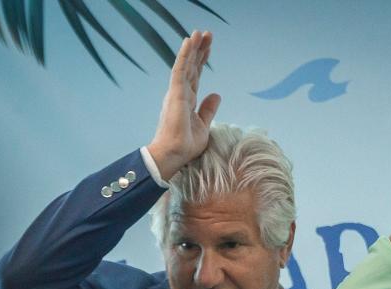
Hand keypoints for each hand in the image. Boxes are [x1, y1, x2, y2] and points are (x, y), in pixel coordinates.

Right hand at [147, 31, 221, 179]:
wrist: (174, 154)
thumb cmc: (185, 145)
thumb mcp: (203, 125)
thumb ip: (208, 109)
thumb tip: (216, 94)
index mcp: (186, 100)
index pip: (195, 76)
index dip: (201, 61)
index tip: (208, 48)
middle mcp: (180, 93)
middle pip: (191, 67)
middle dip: (199, 50)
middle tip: (208, 34)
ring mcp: (177, 92)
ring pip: (186, 64)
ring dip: (193, 48)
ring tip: (200, 32)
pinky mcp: (175, 94)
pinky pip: (180, 70)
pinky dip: (185, 55)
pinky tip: (190, 41)